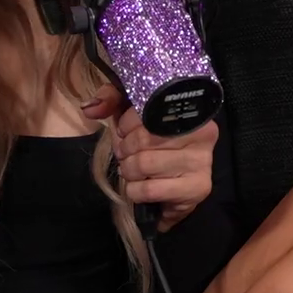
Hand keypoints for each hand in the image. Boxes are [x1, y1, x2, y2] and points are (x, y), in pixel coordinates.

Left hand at [83, 91, 216, 232]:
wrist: (177, 190)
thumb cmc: (154, 147)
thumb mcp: (133, 115)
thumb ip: (111, 100)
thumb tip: (90, 108)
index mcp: (189, 109)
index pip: (147, 110)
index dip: (126, 125)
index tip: (126, 133)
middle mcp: (203, 132)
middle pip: (144, 138)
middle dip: (125, 151)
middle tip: (128, 156)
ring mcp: (202, 162)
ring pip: (144, 164)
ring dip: (129, 172)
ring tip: (134, 172)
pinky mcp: (197, 188)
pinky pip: (149, 189)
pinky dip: (135, 191)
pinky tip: (142, 188)